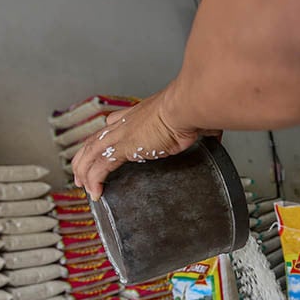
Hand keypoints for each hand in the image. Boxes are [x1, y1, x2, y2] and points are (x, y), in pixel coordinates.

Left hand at [70, 86, 218, 200]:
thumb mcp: (195, 121)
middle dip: (85, 157)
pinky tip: (94, 193)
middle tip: (82, 173)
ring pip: (91, 152)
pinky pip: (100, 166)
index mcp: (140, 115)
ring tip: (83, 186)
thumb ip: (203, 129)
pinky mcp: (122, 147)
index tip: (103, 150)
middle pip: (95, 139)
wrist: (188, 106)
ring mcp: (122, 134)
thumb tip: (217, 135)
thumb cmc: (194, 111)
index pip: (113, 125)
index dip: (104, 139)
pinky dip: (94, 180)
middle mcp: (126, 122)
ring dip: (84, 170)